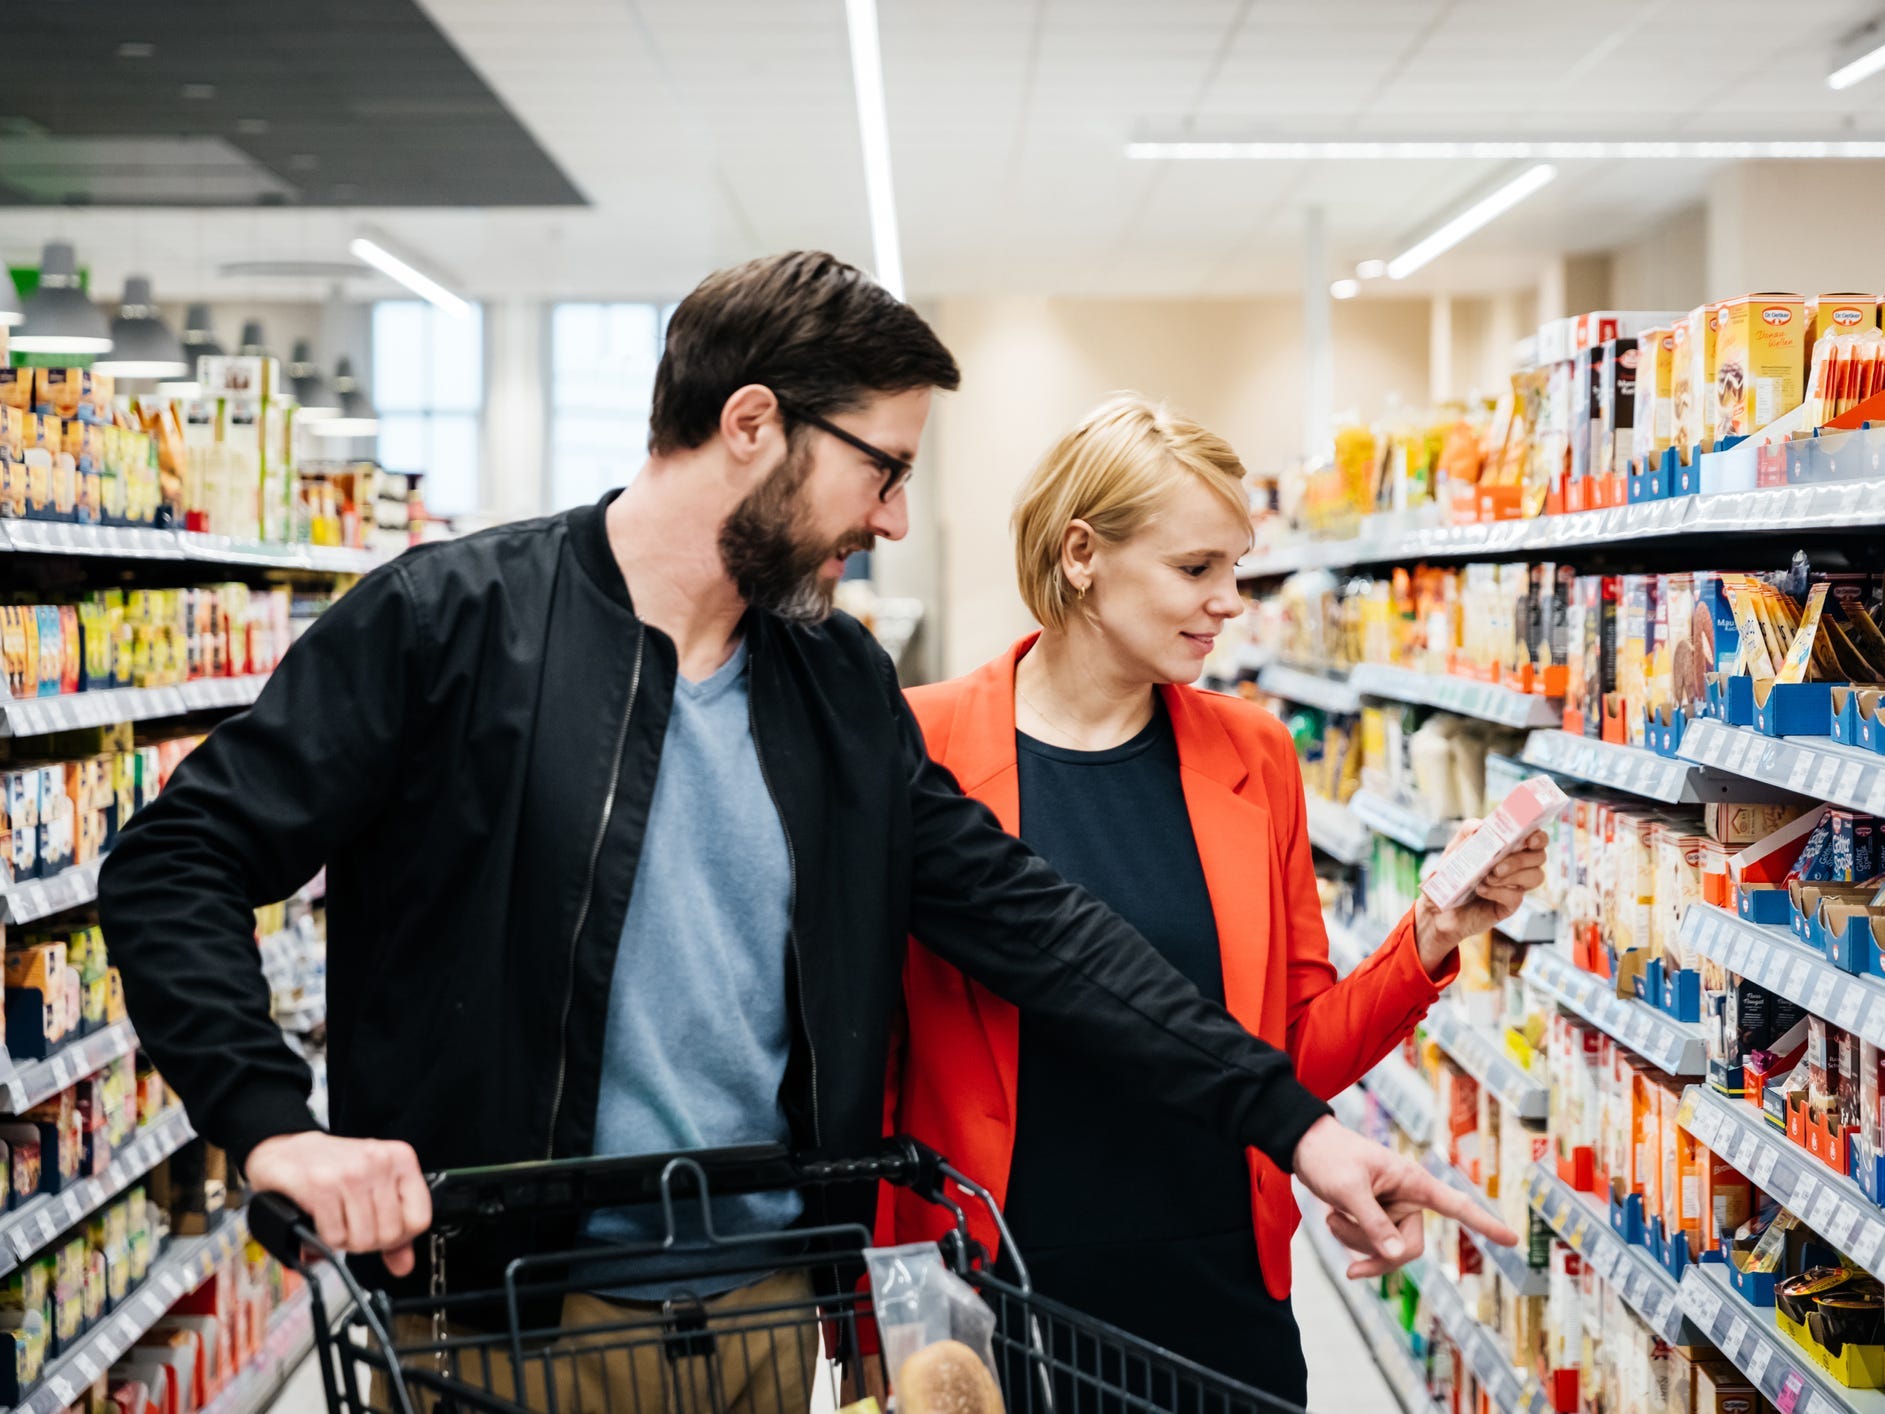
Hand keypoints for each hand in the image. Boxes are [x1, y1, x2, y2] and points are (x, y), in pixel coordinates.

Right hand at [246, 1132, 431, 1276]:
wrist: (288, 1152)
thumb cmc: (335, 1168)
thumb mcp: (374, 1187)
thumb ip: (395, 1226)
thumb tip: (404, 1264)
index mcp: (401, 1159)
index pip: (420, 1219)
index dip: (400, 1237)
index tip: (384, 1232)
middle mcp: (379, 1162)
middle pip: (390, 1234)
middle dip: (369, 1242)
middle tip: (354, 1227)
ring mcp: (351, 1173)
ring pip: (362, 1239)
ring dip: (346, 1241)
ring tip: (338, 1222)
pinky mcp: (321, 1185)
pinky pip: (334, 1237)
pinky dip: (325, 1238)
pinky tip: (323, 1220)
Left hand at [1291, 1116, 1517, 1278]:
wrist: (1303, 1147)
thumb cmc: (1329, 1157)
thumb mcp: (1348, 1189)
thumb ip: (1373, 1223)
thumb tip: (1397, 1255)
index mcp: (1412, 1181)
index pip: (1456, 1205)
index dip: (1485, 1224)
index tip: (1512, 1240)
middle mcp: (1408, 1198)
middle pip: (1410, 1248)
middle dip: (1375, 1251)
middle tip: (1344, 1247)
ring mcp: (1393, 1210)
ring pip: (1386, 1251)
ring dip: (1354, 1242)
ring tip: (1332, 1215)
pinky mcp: (1377, 1219)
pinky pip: (1371, 1247)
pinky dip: (1348, 1239)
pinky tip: (1332, 1216)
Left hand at [1414, 826, 1549, 971]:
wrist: (1439, 907)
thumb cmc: (1451, 874)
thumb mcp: (1456, 847)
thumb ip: (1469, 831)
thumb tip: (1481, 826)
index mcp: (1509, 848)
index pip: (1536, 838)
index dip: (1539, 837)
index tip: (1529, 839)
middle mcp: (1518, 866)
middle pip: (1540, 857)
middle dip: (1521, 859)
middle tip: (1497, 865)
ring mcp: (1515, 886)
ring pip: (1536, 876)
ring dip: (1513, 874)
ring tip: (1488, 877)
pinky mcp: (1509, 905)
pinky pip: (1516, 896)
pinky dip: (1498, 891)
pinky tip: (1481, 889)